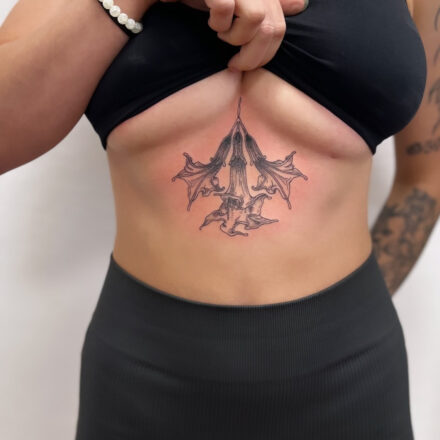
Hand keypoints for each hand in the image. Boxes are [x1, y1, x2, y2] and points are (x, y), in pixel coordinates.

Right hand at [159, 0, 308, 70]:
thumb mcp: (239, 2)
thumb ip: (272, 3)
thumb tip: (301, 4)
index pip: (279, 30)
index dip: (266, 54)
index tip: (245, 65)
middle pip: (272, 28)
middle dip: (253, 55)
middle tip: (234, 62)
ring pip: (255, 19)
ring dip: (235, 36)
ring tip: (220, 32)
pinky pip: (226, 8)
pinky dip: (218, 21)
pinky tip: (210, 20)